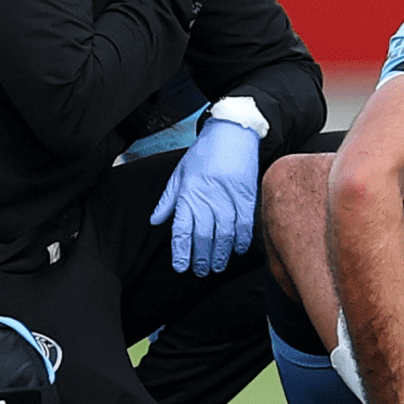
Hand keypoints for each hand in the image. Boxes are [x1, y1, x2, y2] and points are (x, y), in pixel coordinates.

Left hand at [149, 117, 260, 275]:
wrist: (232, 132)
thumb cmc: (204, 152)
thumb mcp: (179, 173)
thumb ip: (168, 200)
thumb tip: (156, 221)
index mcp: (188, 193)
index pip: (182, 229)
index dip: (181, 251)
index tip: (180, 266)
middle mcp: (208, 197)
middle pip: (204, 236)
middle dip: (202, 258)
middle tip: (200, 270)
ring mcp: (229, 197)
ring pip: (225, 234)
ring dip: (221, 254)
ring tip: (217, 265)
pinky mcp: (247, 196)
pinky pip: (245, 224)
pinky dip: (242, 240)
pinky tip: (237, 249)